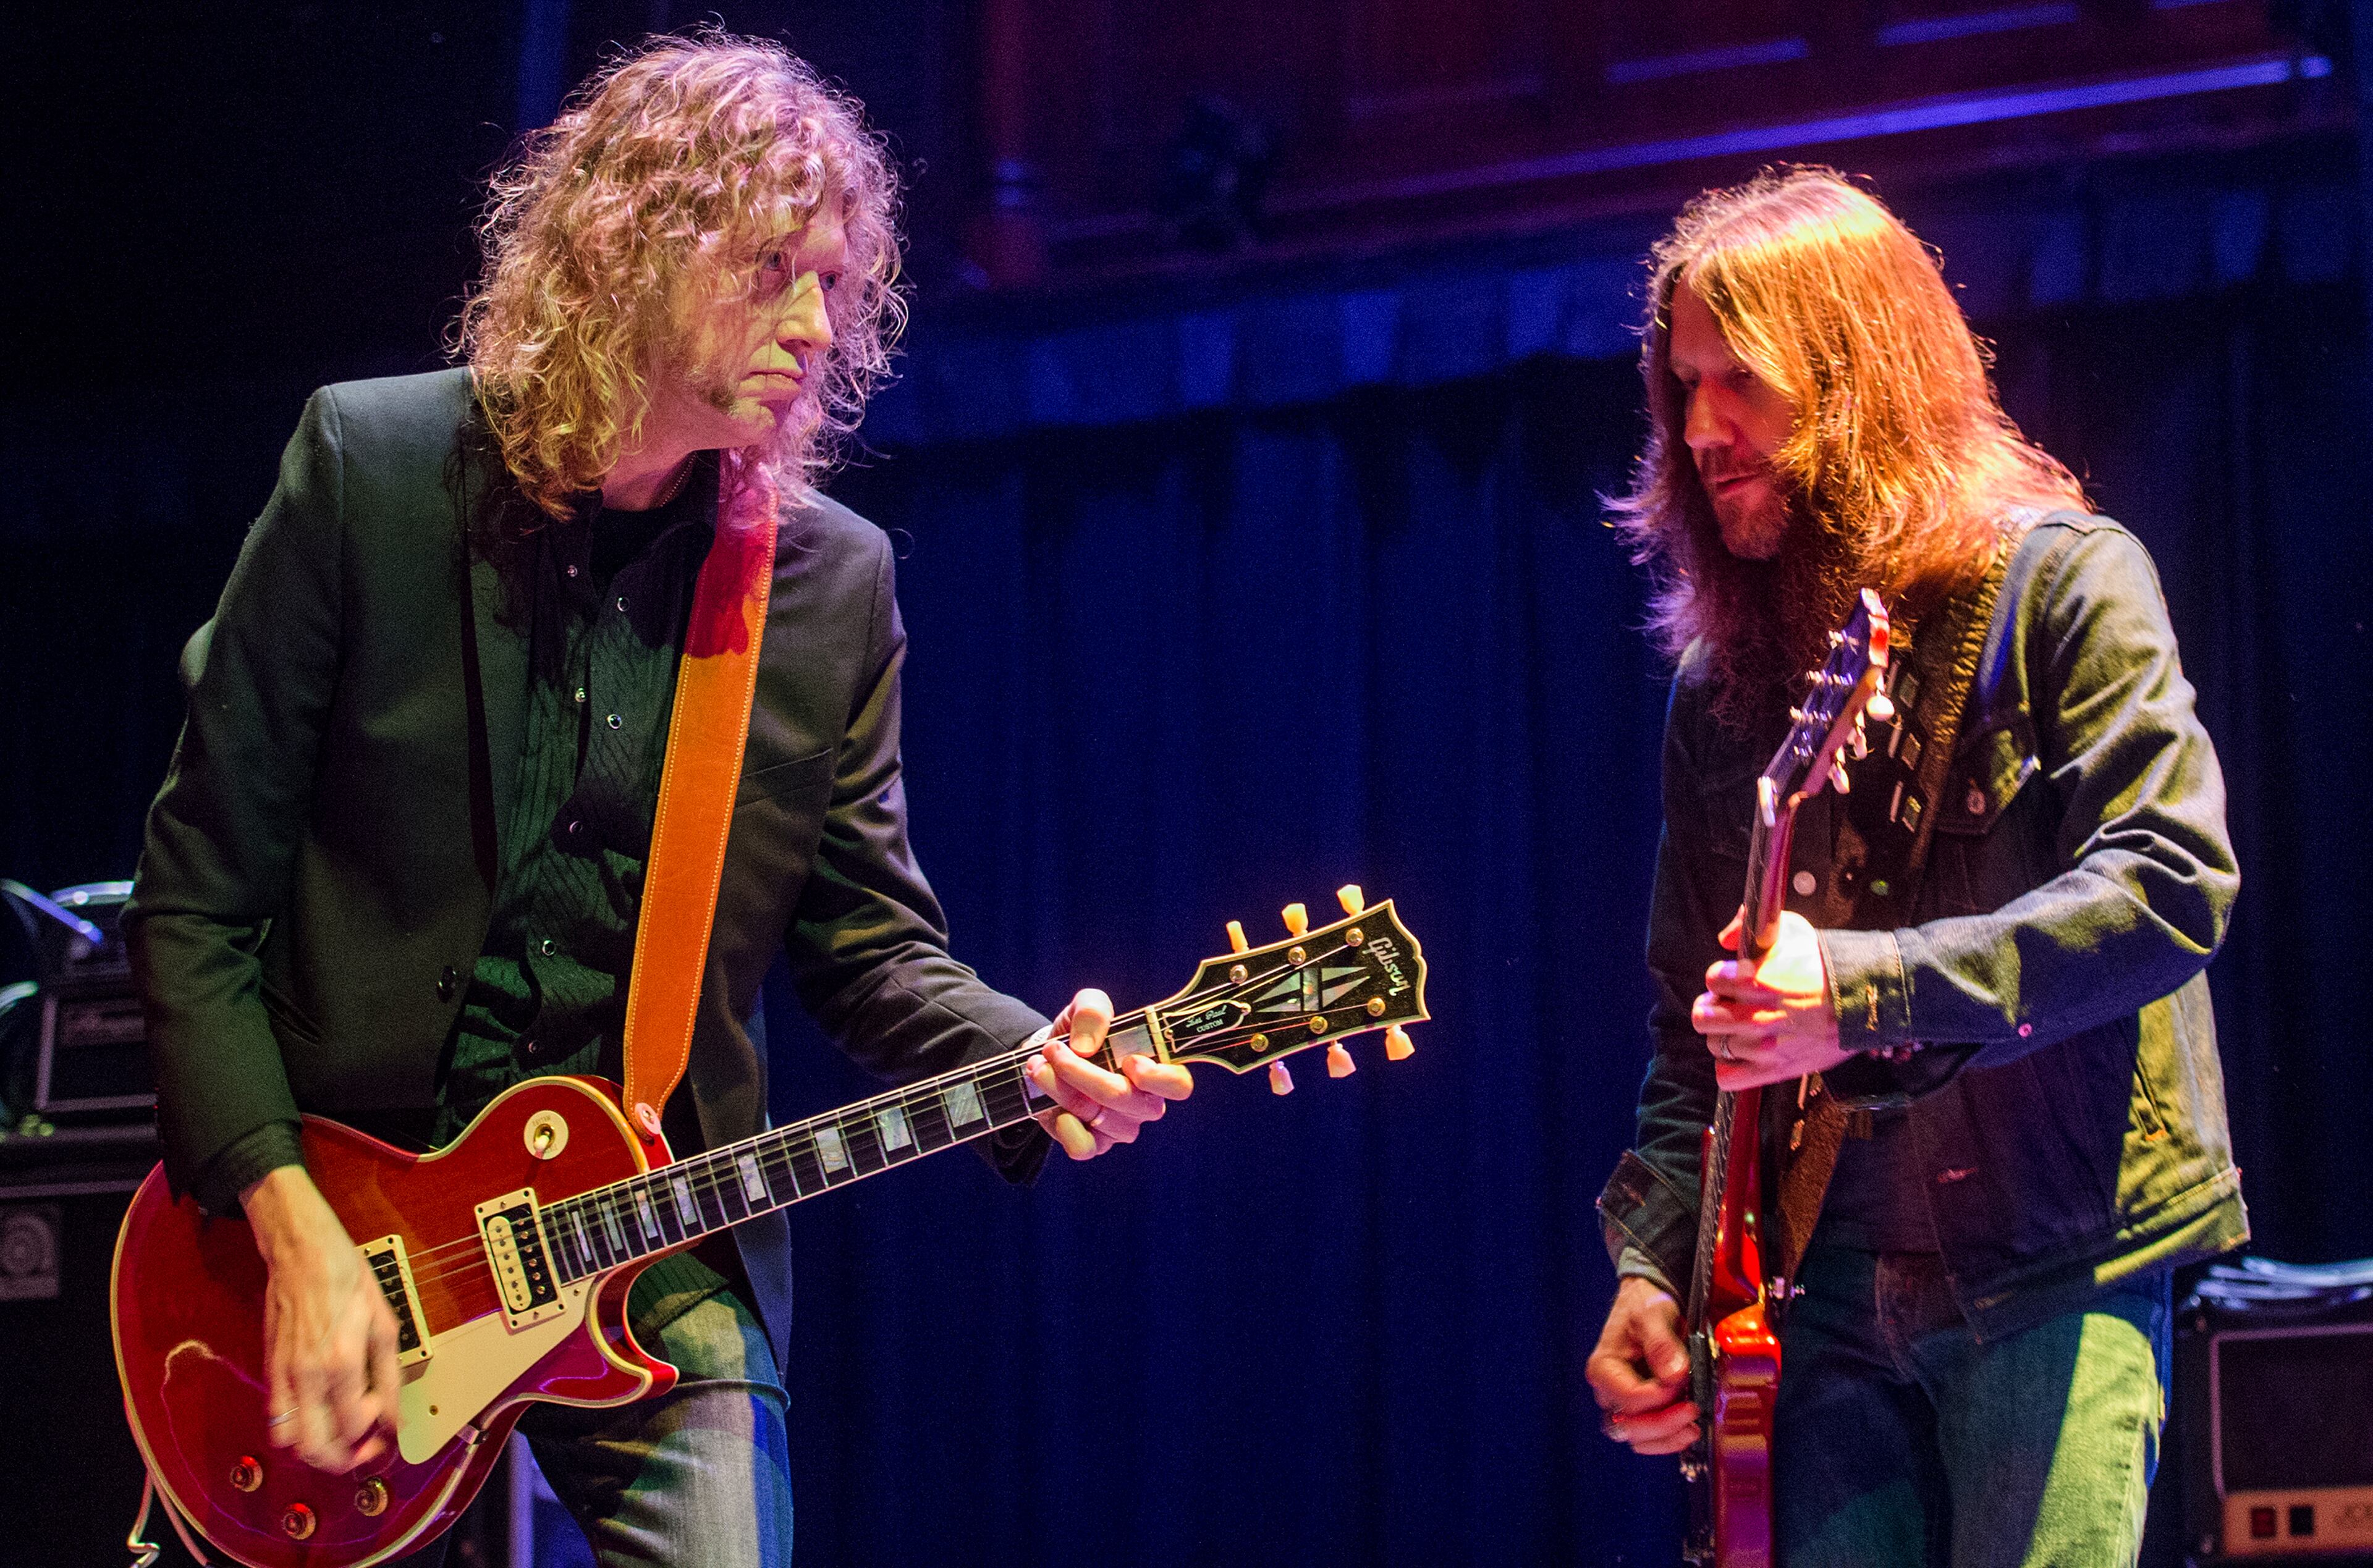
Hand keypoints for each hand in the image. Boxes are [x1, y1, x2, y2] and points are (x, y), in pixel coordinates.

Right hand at [241, 1165, 403, 1472]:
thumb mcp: (385, 1325)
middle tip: (364, 1447)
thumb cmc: (347, 1281)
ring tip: (340, 1436)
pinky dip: (295, 1433)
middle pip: (316, 1449)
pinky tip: (318, 1416)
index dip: (373, 1435)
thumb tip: (394, 1420)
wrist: (303, 1254)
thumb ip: (389, 1378)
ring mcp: (283, 1376)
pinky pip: (275, 1421)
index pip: (353, 1428)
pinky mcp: (270, 1372)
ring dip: (316, 1451)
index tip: (384, 1423)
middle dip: (344, 1459)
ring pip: (290, 1444)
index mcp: (341, 1363)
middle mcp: (307, 1376)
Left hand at [1023, 988, 1193, 1158]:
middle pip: (1123, 1097)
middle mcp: (1144, 1102)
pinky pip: (1083, 1147)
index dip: (1156, 1077)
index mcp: (1156, 1068)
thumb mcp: (1087, 1006)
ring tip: (1039, 1065)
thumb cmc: (1083, 1033)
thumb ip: (1092, 1011)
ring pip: (1094, 1114)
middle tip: (1052, 1050)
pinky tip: (1052, 1107)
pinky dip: (1064, 1127)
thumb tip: (1085, 1047)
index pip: (1178, 1085)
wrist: (1051, 1058)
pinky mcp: (1096, 1143)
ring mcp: (1122, 1126)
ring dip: (1058, 1087)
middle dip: (1080, 1071)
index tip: (1127, 1059)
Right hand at [1586, 1276, 1698, 1454]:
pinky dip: (1668, 1438)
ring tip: (1693, 1428)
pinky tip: (1687, 1430)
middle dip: (1663, 1423)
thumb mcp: (1651, 1313)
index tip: (1681, 1381)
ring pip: (1638, 1438)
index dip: (1657, 1396)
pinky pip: (1649, 1437)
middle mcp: (1608, 1391)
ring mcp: (1623, 1403)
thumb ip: (1661, 1343)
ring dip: (1666, 1437)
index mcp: (1603, 1368)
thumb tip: (1674, 1374)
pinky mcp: (1640, 1409)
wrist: (1647, 1303)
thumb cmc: (1643, 1304)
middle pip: (1629, 1426)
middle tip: (1692, 1410)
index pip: (1627, 1398)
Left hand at [1695, 909, 1852, 1089]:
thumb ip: (1749, 926)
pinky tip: (1742, 1054)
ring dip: (1725, 1036)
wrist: (1865, 1000)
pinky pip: (1728, 1077)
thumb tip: (1725, 938)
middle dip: (1712, 1008)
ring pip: (1716, 1045)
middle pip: (1702, 1017)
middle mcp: (1753, 1015)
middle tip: (1726, 1006)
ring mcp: (1762, 1046)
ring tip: (1741, 1028)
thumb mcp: (1792, 931)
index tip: (1733, 980)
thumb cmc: (1827, 965)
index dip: (1721, 978)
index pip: (1711, 980)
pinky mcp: (1774, 1070)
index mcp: (1753, 980)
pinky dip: (1730, 1067)